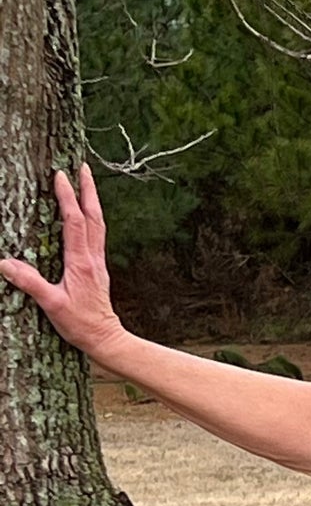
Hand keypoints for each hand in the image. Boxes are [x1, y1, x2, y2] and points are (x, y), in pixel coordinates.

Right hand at [0, 163, 125, 358]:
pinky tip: (87, 215)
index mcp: (81, 262)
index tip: (60, 176)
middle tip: (81, 167)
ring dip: (92, 201)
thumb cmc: (80, 325)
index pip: (75, 222)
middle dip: (87, 190)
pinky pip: (97, 235)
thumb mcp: (52, 306)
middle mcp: (92, 258)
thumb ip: (30, 284)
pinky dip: (92, 218)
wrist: (105, 338)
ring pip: (98, 224)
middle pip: (93, 216)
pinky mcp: (98, 268)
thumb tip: (5, 263)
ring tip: (86, 182)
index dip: (67, 198)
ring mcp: (97, 262)